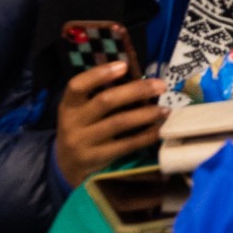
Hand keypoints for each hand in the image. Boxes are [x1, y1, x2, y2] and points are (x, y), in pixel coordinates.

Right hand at [54, 61, 167, 186]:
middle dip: (136, 91)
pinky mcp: (96, 159)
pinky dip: (145, 136)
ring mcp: (83, 142)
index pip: (77, 85)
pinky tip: (159, 130)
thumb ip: (99, 97)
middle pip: (105, 101)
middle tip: (161, 85)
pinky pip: (126, 145)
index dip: (99, 74)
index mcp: (69, 106)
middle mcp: (72, 122)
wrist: (67, 167)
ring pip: (118, 123)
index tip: (124, 65)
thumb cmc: (83, 131)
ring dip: (146, 114)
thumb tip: (138, 79)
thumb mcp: (82, 113)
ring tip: (165, 110)